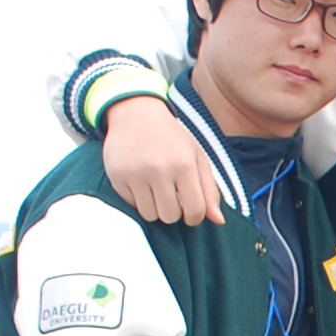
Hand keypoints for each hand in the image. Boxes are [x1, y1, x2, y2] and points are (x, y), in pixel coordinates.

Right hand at [105, 94, 221, 226]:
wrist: (135, 114)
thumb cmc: (172, 138)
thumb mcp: (196, 157)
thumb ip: (210, 190)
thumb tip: (219, 221)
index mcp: (184, 165)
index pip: (194, 211)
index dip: (194, 217)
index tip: (190, 210)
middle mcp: (159, 170)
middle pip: (170, 217)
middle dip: (173, 211)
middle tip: (171, 195)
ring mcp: (135, 174)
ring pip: (149, 215)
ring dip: (154, 208)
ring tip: (155, 189)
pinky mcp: (117, 177)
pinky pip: (130, 205)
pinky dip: (137, 199)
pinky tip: (140, 182)